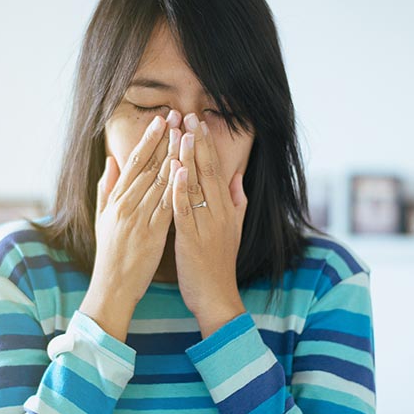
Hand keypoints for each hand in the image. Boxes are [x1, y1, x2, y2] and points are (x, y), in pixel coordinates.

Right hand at [87, 110, 181, 330]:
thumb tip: (111, 161)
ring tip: (184, 133)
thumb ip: (106, 188)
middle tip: (176, 116)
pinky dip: (174, 188)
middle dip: (163, 139)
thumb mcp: (102, 217)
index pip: (134, 163)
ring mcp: (137, 219)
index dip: (148, 139)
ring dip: (172, 156)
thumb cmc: (109, 253)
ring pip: (157, 182)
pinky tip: (184, 170)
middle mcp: (125, 205)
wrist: (111, 287)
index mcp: (115, 200)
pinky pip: (165, 207)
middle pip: (147, 166)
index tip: (161, 119)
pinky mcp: (150, 235)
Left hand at [170, 112, 247, 337]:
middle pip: (208, 172)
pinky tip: (176, 170)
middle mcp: (219, 213)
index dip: (207, 145)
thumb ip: (237, 202)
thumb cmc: (219, 264)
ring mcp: (207, 225)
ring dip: (188, 158)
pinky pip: (186, 211)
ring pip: (197, 186)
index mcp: (227, 209)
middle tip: (188, 115)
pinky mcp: (192, 239)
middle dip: (198, 142)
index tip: (198, 122)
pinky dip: (181, 190)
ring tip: (180, 133)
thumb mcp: (234, 230)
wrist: (217, 297)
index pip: (217, 170)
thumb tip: (236, 177)